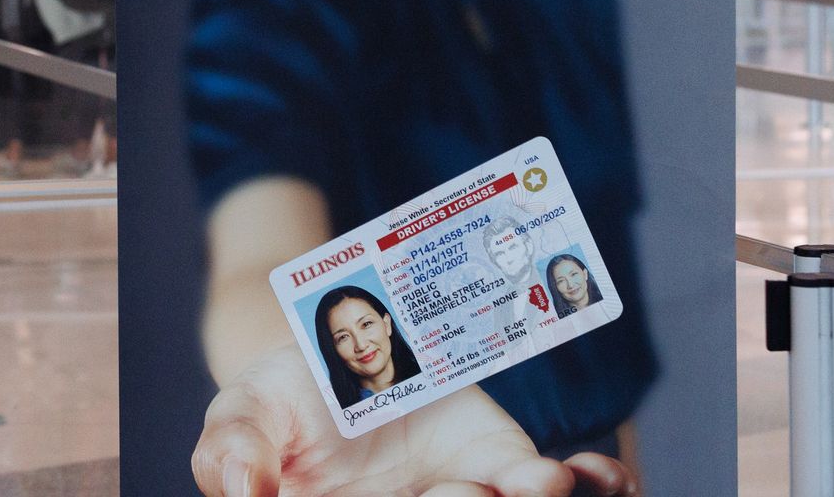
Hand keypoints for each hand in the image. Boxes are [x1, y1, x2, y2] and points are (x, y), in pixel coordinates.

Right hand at [193, 347, 635, 496]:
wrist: (327, 351)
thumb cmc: (275, 404)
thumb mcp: (238, 415)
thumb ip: (230, 453)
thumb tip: (241, 491)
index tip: (433, 493)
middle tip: (453, 491)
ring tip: (537, 480)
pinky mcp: (504, 466)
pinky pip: (557, 487)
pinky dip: (595, 485)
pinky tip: (604, 474)